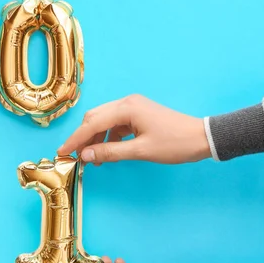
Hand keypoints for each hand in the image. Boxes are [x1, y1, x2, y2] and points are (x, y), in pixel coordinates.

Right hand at [57, 95, 210, 163]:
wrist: (201, 138)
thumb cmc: (174, 144)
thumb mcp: (140, 151)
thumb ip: (110, 152)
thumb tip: (85, 155)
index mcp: (127, 108)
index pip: (92, 124)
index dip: (75, 139)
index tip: (62, 152)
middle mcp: (127, 102)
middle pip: (94, 118)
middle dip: (83, 138)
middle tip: (75, 157)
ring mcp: (133, 107)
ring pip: (104, 121)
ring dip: (95, 139)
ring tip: (92, 160)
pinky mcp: (138, 114)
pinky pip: (115, 124)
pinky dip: (107, 137)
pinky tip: (107, 152)